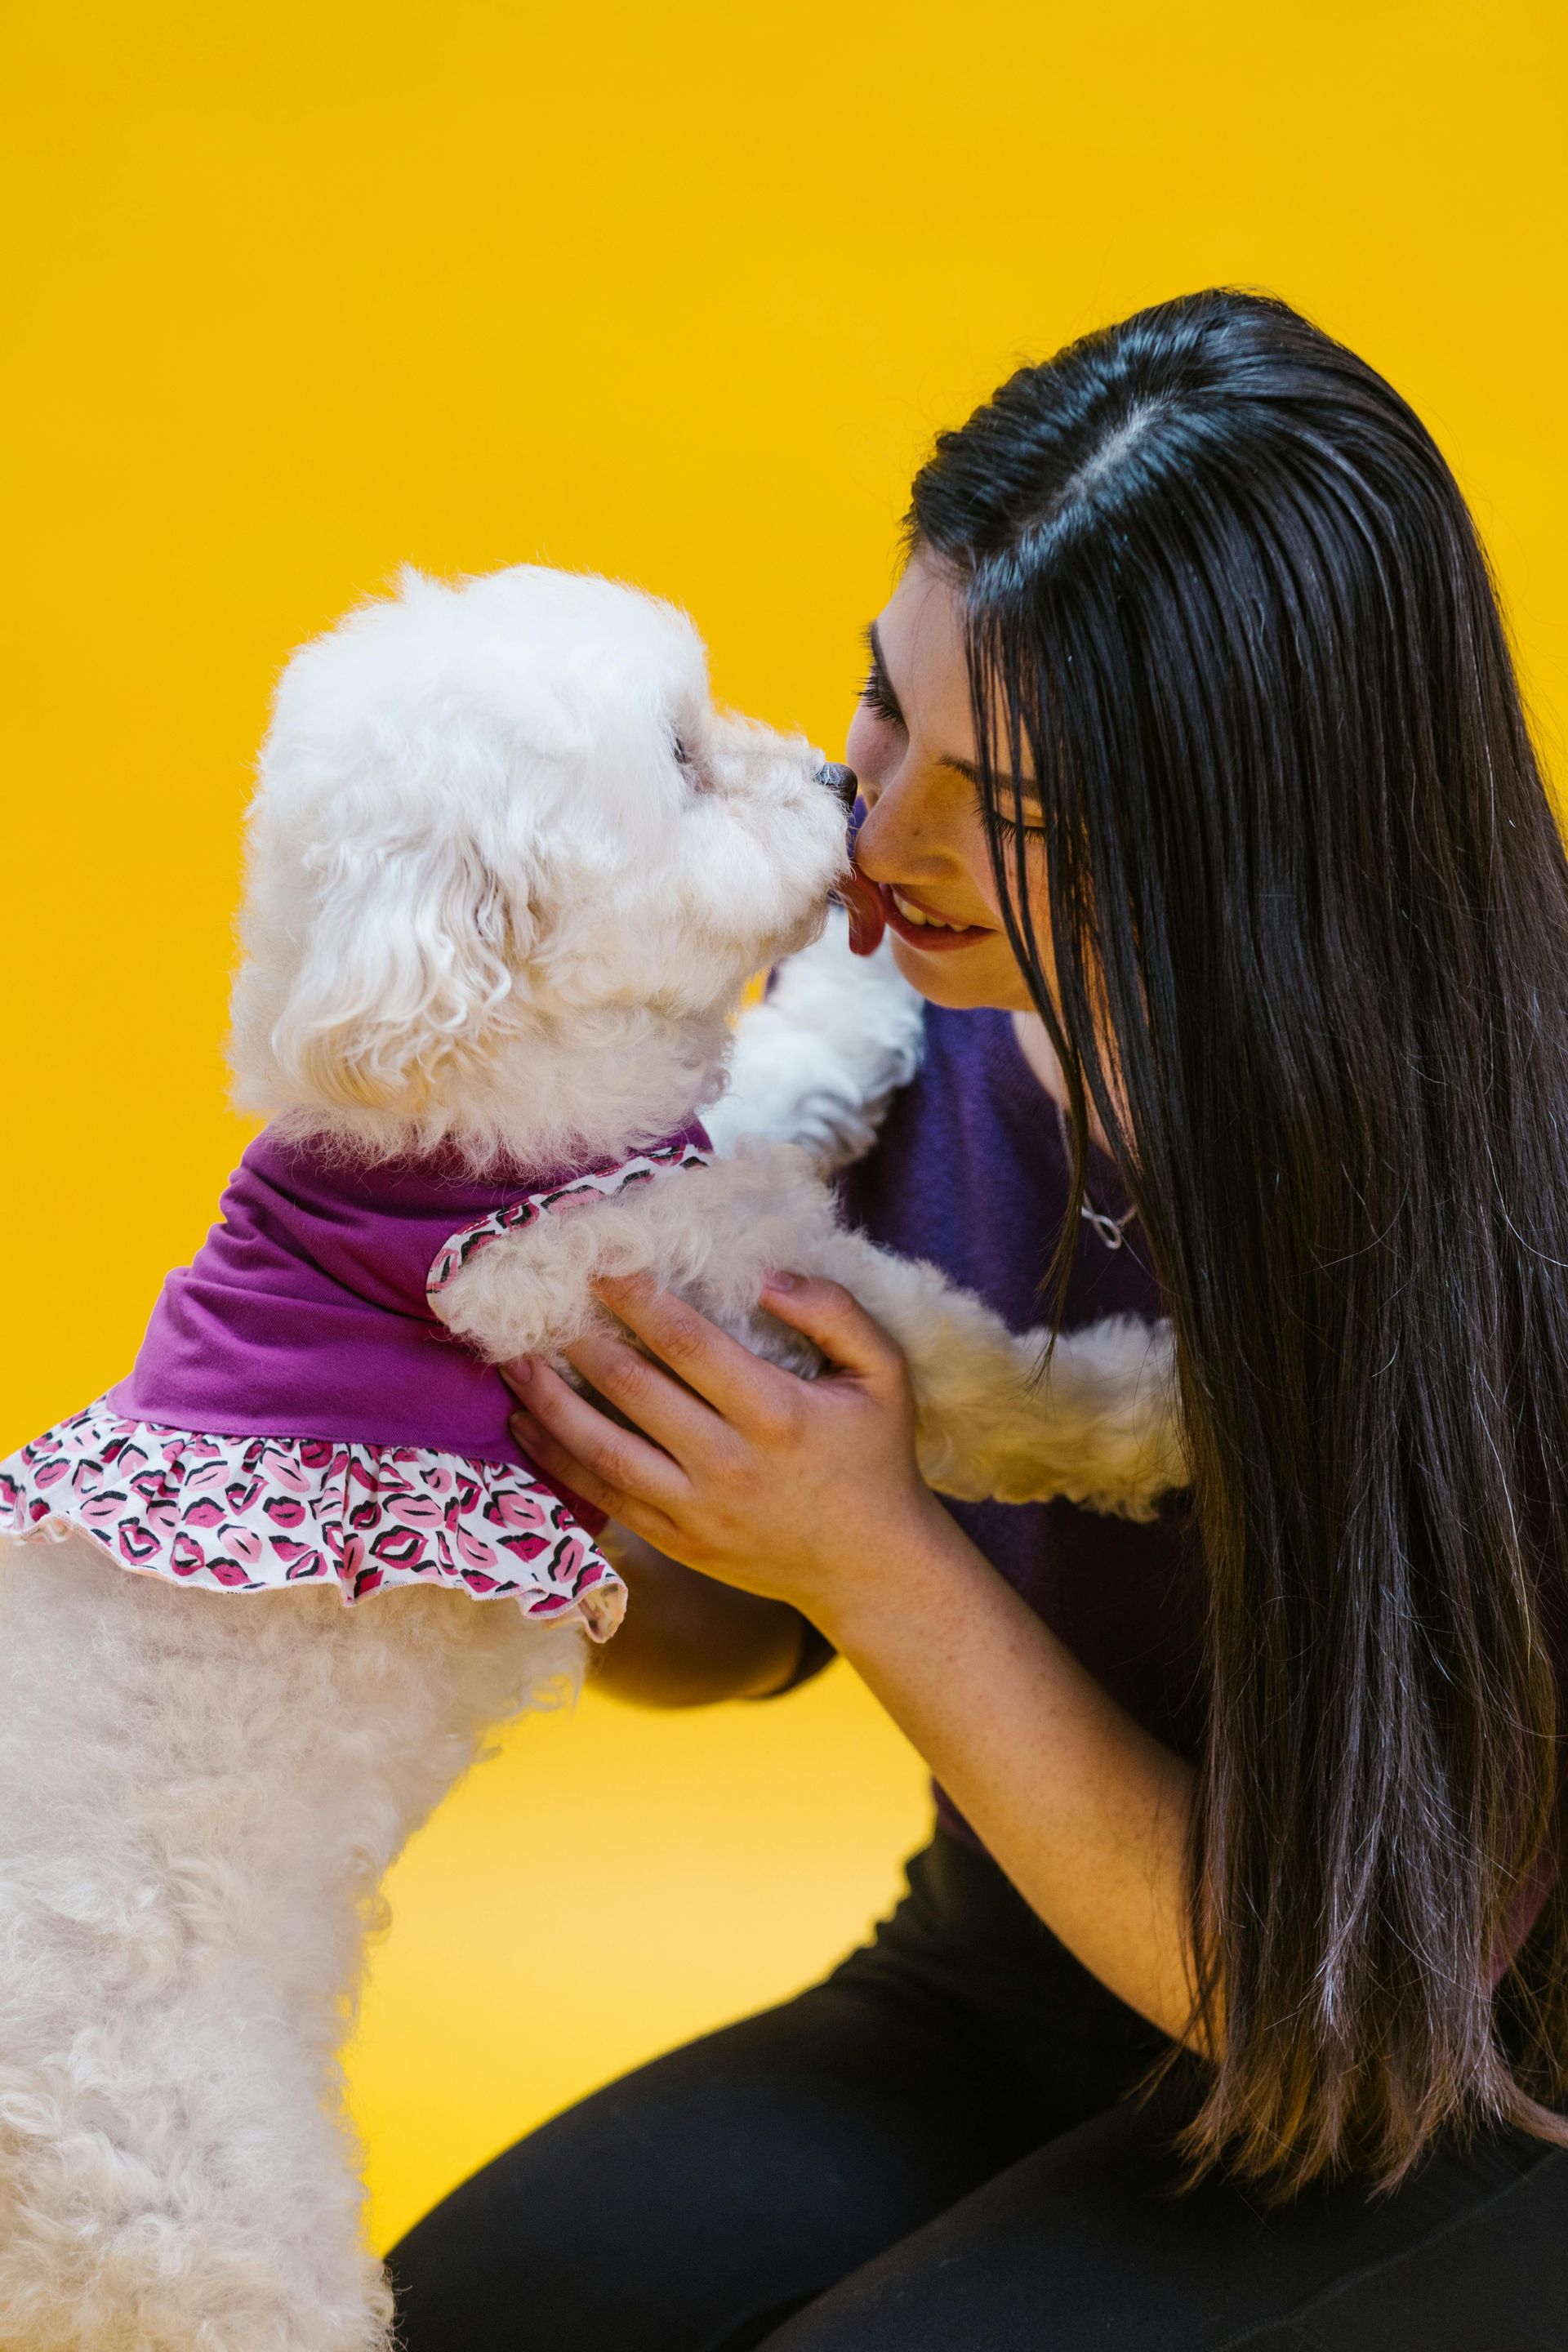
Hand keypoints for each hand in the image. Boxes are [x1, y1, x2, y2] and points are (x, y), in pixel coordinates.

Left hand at [503, 1273, 948, 1636]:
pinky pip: (601, 1496)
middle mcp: (728, 1463)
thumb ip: (835, 1311)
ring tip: (510, 1356)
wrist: (870, 1567)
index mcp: (777, 1412)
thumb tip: (766, 1277)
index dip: (635, 1297)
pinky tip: (524, 1423)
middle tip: (538, 1295)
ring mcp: (695, 1509)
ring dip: (547, 1399)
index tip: (597, 1259)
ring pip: (600, 1448)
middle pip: (631, 1388)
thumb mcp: (884, 1372)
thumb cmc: (875, 1456)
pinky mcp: (675, 1542)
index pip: (687, 1341)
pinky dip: (556, 1459)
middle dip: (577, 1337)